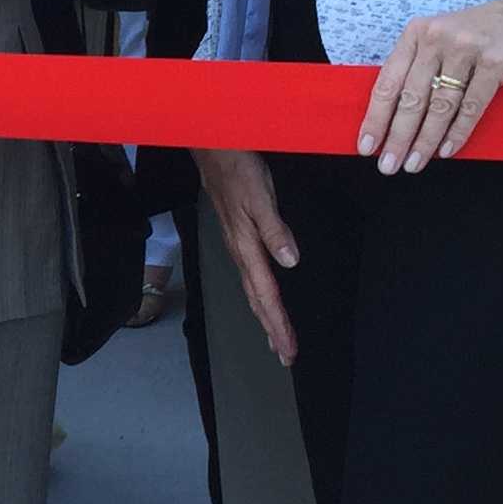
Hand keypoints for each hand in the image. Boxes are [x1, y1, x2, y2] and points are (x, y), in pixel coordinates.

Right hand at [196, 147, 299, 366]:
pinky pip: (251, 276)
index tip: (288, 349)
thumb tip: (290, 261)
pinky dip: (260, 295)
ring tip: (276, 338)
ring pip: (253, 290)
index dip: (277, 323)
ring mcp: (239, 245)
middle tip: (285, 355)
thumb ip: (274, 229)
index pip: (265, 294)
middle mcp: (241, 251)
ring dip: (266, 316)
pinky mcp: (240, 237)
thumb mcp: (258, 196)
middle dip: (272, 329)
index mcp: (246, 246)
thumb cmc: (236, 168)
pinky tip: (265, 298)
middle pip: (257, 299)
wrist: (212, 148)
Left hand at [356, 0, 502, 172]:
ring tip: (413, 164)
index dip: (374, 117)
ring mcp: (467, 49)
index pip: (387, 82)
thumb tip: (396, 111)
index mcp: (417, 32)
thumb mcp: (448, 36)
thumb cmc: (491, 28)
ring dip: (424, 141)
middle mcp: (437, 38)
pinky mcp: (496, 63)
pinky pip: (471, 106)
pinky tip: (445, 150)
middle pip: (410, 98)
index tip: (365, 145)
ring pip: (439, 106)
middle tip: (388, 165)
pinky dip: (457, 132)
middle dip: (396, 137)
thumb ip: (423, 65)